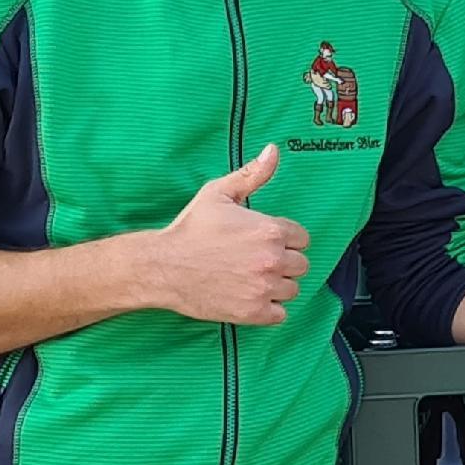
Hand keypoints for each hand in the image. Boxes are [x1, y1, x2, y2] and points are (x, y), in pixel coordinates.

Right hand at [146, 144, 309, 326]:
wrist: (162, 266)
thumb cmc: (190, 229)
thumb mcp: (219, 193)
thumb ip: (252, 174)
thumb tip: (273, 150)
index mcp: (270, 230)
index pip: (302, 238)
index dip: (284, 239)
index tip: (265, 241)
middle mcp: (273, 259)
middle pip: (301, 264)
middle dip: (284, 262)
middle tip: (257, 260)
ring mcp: (264, 288)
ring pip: (292, 289)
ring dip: (278, 285)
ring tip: (253, 279)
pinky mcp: (254, 312)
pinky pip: (280, 314)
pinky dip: (269, 309)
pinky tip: (251, 297)